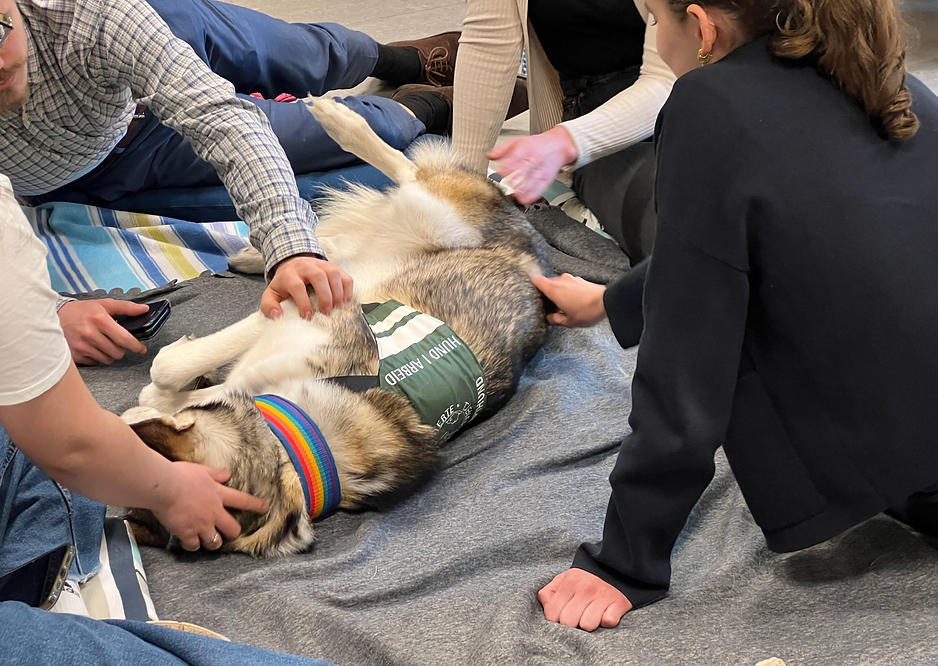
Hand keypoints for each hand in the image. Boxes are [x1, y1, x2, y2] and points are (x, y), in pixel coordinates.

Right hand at [58, 299, 148, 364]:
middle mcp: (90, 334)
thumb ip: (126, 307)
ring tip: (104, 344)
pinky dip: (97, 357)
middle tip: (117, 342)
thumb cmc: (82, 311)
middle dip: (121, 349)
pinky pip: (95, 362)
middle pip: (118, 352)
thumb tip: (145, 310)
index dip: (136, 346)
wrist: (53, 317)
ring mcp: (81, 346)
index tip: (141, 349)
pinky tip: (93, 348)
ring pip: (107, 360)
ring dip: (110, 354)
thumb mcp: (104, 304)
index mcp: (100, 320)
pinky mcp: (74, 355)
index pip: (125, 339)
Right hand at [149, 462, 268, 551]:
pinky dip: (192, 546)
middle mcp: (214, 512)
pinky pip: (194, 547)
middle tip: (227, 533)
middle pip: (232, 529)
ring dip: (213, 543)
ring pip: (215, 543)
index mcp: (219, 494)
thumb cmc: (180, 475)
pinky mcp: (187, 534)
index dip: (256, 505)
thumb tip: (228, 474)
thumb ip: (216, 474)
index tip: (265, 509)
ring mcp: (202, 525)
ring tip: (208, 541)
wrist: (164, 487)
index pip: (243, 500)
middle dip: (232, 533)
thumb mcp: (202, 470)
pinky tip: (189, 542)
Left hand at [261, 254, 352, 319]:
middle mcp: (306, 266)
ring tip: (337, 308)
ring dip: (338, 293)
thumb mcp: (271, 294)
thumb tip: (277, 315)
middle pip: (319, 277)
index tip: (308, 317)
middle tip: (326, 312)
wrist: (293, 264)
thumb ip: (268, 306)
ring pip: (333, 274)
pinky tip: (345, 301)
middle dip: (325, 297)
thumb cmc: (284, 284)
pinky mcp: (333, 266)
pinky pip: (344, 275)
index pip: (297, 286)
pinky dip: (348, 289)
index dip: (303, 303)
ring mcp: (321, 264)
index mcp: (289, 274)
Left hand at [488, 126, 578, 205]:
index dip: (501, 172)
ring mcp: (539, 172)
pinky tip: (520, 198)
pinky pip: (536, 193)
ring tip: (509, 193)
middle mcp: (532, 161)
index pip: (510, 163)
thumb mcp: (517, 141)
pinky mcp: (545, 181)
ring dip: (515, 192)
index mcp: (524, 150)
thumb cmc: (536, 145)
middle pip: (517, 176)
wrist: (558, 147)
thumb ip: (501, 149)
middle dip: (507, 183)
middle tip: (502, 186)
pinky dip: (526, 198)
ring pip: (526, 186)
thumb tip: (490, 156)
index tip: (498, 175)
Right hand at [531, 274, 606, 327]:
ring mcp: (571, 279)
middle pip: (548, 282)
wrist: (607, 302)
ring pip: (559, 283)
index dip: (532, 283)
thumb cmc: (587, 311)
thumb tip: (549, 318)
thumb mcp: (568, 322)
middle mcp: (561, 281)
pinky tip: (572, 300)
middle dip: (546, 291)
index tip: (530, 288)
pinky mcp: (580, 280)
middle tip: (547, 303)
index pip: (537, 280)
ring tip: (561, 303)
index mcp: (554, 290)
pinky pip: (568, 283)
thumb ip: (555, 319)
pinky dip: (567, 290)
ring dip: (558, 291)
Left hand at [538, 568, 632, 630]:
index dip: (555, 619)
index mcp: (569, 583)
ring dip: (588, 624)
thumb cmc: (583, 582)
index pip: (552, 614)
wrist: (613, 570)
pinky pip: (609, 621)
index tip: (562, 616)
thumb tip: (547, 609)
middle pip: (568, 622)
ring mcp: (602, 596)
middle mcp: (585, 589)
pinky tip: (604, 614)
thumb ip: (548, 593)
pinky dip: (607, 621)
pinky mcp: (618, 604)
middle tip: (577, 617)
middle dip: (571, 624)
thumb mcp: (562, 580)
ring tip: (591, 616)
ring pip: (587, 625)